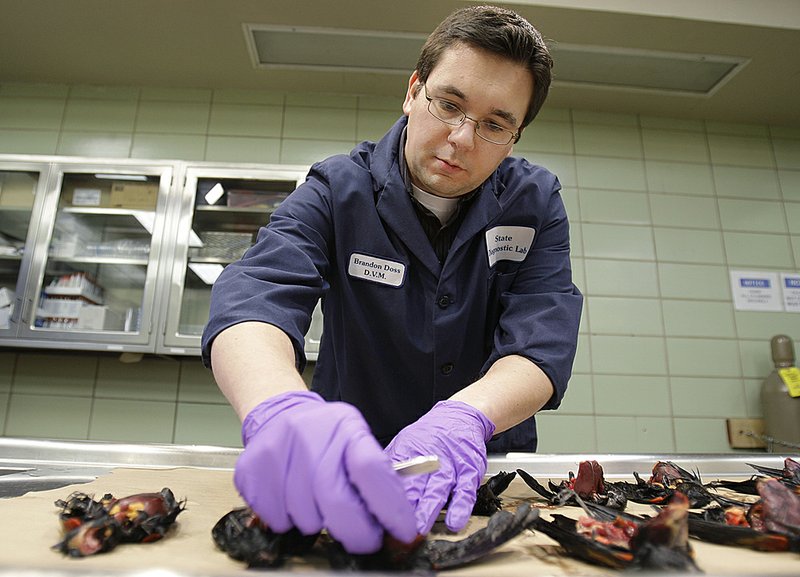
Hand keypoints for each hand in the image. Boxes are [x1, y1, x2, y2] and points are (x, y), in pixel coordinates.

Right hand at [234, 390, 416, 553]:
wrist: (281, 414)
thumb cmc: (325, 435)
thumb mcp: (355, 441)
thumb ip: (374, 476)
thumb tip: (397, 521)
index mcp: (347, 429)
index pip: (372, 469)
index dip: (390, 506)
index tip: (402, 530)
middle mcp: (312, 435)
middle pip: (336, 500)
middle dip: (355, 531)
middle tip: (363, 539)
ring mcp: (279, 449)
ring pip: (305, 515)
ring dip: (317, 522)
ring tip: (317, 505)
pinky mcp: (253, 467)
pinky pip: (275, 517)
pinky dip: (288, 521)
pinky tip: (291, 502)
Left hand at [384, 400, 494, 533]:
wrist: (460, 416)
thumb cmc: (430, 435)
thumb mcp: (405, 442)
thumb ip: (390, 463)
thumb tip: (364, 479)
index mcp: (409, 451)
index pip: (394, 474)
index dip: (385, 493)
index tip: (377, 511)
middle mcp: (429, 459)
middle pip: (415, 483)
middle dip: (406, 505)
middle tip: (397, 526)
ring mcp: (450, 465)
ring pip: (439, 487)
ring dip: (429, 508)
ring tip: (421, 527)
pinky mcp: (469, 471)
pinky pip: (466, 490)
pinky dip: (460, 506)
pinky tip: (454, 521)